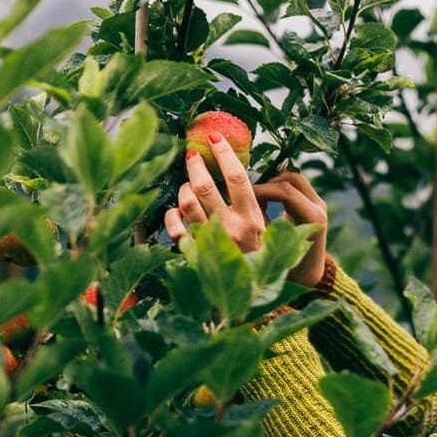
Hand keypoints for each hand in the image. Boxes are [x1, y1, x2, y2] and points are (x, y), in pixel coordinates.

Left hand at [165, 145, 327, 288]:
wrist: (249, 300)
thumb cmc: (259, 261)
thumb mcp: (265, 234)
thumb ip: (253, 208)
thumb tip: (238, 175)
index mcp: (254, 221)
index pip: (238, 177)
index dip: (224, 153)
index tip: (215, 136)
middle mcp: (232, 230)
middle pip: (206, 187)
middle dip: (195, 166)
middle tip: (192, 156)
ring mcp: (210, 243)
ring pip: (187, 203)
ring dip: (183, 190)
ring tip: (187, 186)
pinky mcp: (193, 255)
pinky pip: (174, 227)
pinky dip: (171, 215)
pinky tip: (175, 211)